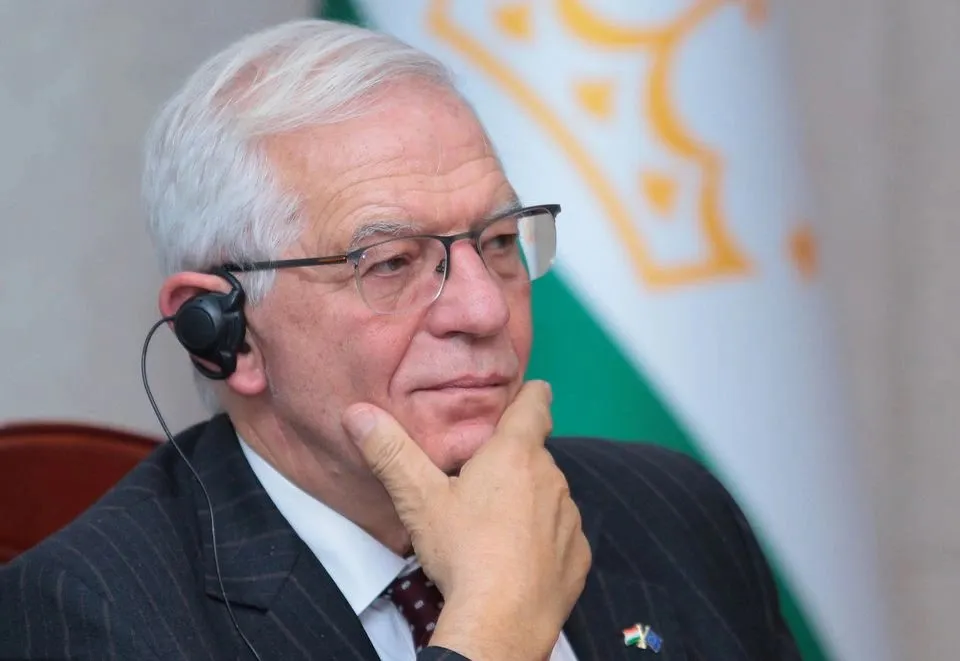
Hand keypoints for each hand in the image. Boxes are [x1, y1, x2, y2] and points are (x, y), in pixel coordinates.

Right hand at [342, 381, 590, 659]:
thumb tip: (359, 414)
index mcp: (515, 454)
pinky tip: (517, 558)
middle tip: (480, 482)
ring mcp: (569, 518)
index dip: (530, 395)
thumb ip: (390, 452)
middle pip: (535, 456)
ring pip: (549, 496)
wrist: (500, 621)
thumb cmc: (462, 553)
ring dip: (529, 502)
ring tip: (495, 527)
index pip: (535, 405)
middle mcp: (552, 478)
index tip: (529, 391)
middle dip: (513, 463)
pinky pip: (561, 536)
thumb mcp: (418, 498)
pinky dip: (543, 540)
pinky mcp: (577, 554)